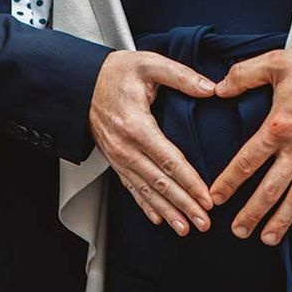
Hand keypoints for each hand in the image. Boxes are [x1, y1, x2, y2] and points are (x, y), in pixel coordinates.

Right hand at [90, 50, 215, 236]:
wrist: (81, 82)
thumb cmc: (117, 72)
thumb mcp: (149, 64)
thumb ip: (181, 76)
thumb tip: (211, 88)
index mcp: (137, 125)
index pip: (169, 160)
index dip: (189, 181)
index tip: (206, 198)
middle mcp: (125, 147)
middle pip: (159, 182)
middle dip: (183, 204)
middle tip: (204, 222)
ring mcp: (118, 157)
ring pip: (146, 190)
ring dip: (167, 211)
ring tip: (186, 228)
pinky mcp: (115, 160)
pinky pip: (131, 187)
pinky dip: (146, 205)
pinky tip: (159, 218)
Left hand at [210, 48, 291, 245]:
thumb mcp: (276, 63)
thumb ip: (244, 75)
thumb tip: (217, 88)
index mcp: (278, 128)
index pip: (246, 161)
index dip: (229, 182)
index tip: (215, 199)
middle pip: (269, 189)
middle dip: (251, 213)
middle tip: (238, 232)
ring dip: (282, 221)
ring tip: (267, 239)